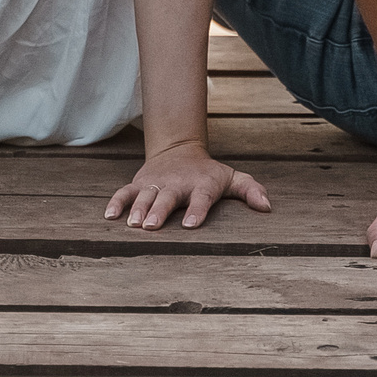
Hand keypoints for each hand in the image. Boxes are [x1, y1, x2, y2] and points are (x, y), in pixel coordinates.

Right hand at [106, 139, 272, 229]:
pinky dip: (116, 202)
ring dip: (137, 209)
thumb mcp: (231, 178)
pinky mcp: (140, 183)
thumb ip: (250, 189)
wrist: (178, 150)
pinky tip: (109, 217)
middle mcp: (177, 184)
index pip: (201, 198)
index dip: (197, 210)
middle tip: (151, 226)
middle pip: (167, 198)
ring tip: (132, 224)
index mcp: (201, 185)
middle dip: (159, 211)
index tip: (190, 225)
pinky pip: (125, 192)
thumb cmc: (208, 173)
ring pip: (144, 196)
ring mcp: (156, 183)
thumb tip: (267, 207)